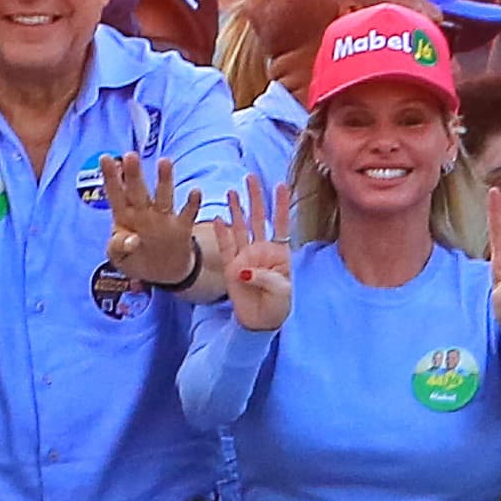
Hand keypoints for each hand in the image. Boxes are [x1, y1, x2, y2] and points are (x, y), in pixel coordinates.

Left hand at [99, 152, 204, 290]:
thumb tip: (131, 240)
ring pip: (164, 195)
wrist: (163, 273)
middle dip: (134, 174)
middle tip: (130, 156)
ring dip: (164, 179)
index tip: (105, 158)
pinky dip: (193, 203)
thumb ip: (118, 248)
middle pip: (138, 190)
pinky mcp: (182, 227)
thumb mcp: (120, 259)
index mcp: (124, 217)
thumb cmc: (135, 259)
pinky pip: (188, 213)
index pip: (115, 194)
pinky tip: (195, 191)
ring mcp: (164, 217)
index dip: (110, 177)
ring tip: (165, 161)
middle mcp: (144, 212)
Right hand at [224, 181, 293, 332]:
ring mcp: (245, 256)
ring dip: (236, 209)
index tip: (281, 184)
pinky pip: (225, 246)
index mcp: (280, 252)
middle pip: (258, 218)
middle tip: (251, 178)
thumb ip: (265, 278)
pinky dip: (222, 232)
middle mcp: (262, 249)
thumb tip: (244, 270)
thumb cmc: (278, 305)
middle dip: (255, 198)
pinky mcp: (231, 267)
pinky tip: (219, 218)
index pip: (281, 223)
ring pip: (240, 227)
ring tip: (232, 191)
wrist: (261, 322)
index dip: (281, 204)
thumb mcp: (281, 290)